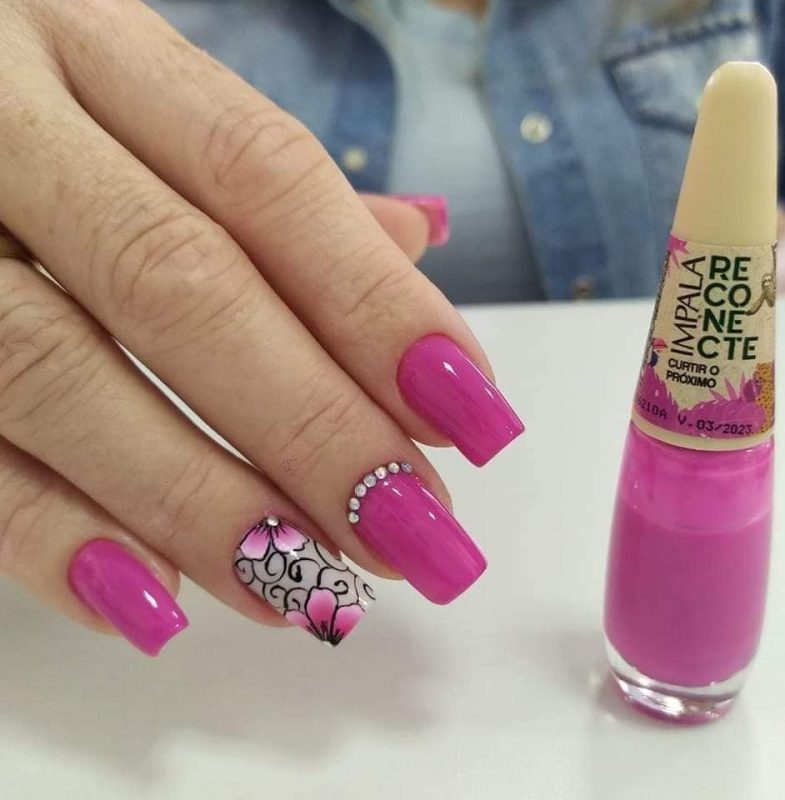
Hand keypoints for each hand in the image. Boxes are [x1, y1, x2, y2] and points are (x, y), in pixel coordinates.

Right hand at [0, 0, 522, 653]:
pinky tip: (152, 602)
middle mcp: (3, 127)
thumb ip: (273, 190)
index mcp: (96, 52)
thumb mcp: (147, 106)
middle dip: (312, 424)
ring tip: (304, 586)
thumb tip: (421, 241)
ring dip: (198, 502)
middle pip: (180, 285)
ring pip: (60, 375)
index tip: (470, 415)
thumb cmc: (41, 109)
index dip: (376, 305)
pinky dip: (49, 537)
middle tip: (408, 528)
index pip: (265, 176)